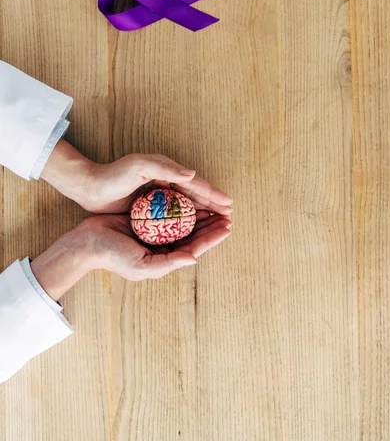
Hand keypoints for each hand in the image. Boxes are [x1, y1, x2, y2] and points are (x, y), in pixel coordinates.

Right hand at [31, 212, 231, 299]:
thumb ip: (169, 262)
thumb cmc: (114, 257)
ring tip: (215, 206)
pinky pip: (168, 211)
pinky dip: (181, 206)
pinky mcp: (146, 218)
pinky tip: (190, 196)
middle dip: (211, 225)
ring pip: (183, 222)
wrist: (87, 243)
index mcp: (164, 259)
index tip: (227, 227)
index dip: (212, 238)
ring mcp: (154, 232)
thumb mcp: (142, 266)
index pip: (194, 248)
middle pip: (193, 234)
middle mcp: (162, 246)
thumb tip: (194, 259)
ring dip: (200, 215)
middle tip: (227, 214)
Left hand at [42, 140, 232, 215]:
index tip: (228, 205)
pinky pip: (175, 213)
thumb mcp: (139, 166)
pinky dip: (187, 219)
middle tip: (229, 217)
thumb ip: (166, 168)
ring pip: (187, 205)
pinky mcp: (149, 205)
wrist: (89, 186)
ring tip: (218, 223)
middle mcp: (166, 181)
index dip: (213, 194)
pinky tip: (193, 229)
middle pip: (195, 194)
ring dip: (203, 213)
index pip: (195, 184)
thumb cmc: (114, 175)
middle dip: (213, 205)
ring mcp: (158, 194)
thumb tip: (192, 174)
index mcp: (167, 170)